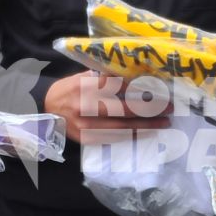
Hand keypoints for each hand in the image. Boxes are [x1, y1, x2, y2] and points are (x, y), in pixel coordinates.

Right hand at [42, 71, 171, 143]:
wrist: (46, 110)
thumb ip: (105, 77)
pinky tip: (146, 133)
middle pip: (124, 109)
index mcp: (86, 85)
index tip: (158, 89)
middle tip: (168, 108)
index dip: (140, 89)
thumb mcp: (84, 77)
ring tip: (163, 123)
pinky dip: (132, 136)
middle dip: (149, 109)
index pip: (118, 86)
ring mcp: (86, 125)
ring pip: (121, 127)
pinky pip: (114, 138)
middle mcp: (86, 106)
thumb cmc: (69, 90)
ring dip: (145, 126)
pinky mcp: (86, 139)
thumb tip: (135, 78)